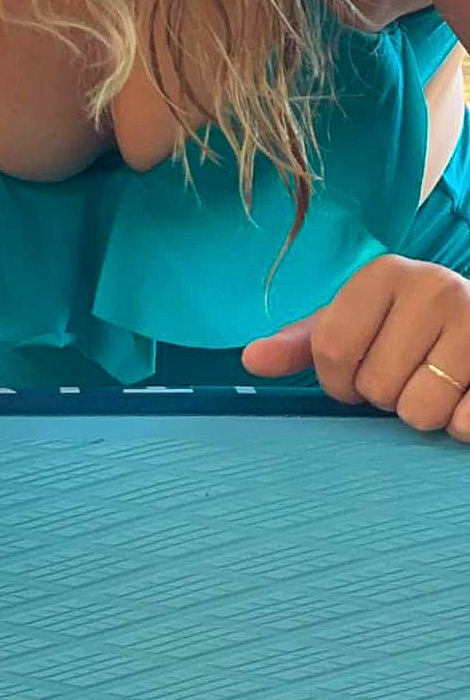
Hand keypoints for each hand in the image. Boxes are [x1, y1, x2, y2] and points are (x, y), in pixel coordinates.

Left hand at [243, 254, 469, 440]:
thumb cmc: (409, 323)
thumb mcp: (355, 321)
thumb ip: (304, 343)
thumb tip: (251, 361)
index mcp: (385, 274)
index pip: (332, 350)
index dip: (337, 382)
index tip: (354, 377)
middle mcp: (433, 288)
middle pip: (376, 386)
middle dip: (384, 396)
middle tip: (405, 375)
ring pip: (420, 411)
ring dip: (423, 414)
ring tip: (436, 384)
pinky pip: (465, 424)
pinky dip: (461, 424)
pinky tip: (465, 396)